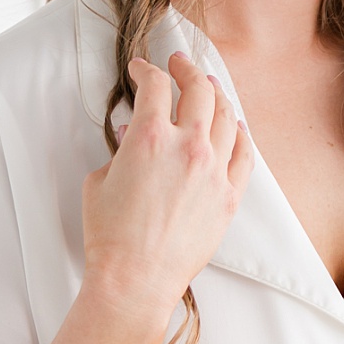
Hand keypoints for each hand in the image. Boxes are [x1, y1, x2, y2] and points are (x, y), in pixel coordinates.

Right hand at [80, 51, 253, 341]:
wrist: (136, 279)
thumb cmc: (109, 236)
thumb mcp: (99, 181)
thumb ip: (119, 150)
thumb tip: (131, 136)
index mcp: (149, 138)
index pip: (154, 86)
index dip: (146, 70)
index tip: (141, 69)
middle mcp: (187, 148)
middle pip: (198, 90)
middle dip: (187, 69)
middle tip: (179, 63)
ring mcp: (213, 171)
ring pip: (226, 117)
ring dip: (216, 95)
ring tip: (209, 87)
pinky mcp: (228, 196)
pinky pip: (244, 153)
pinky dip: (240, 133)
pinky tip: (236, 124)